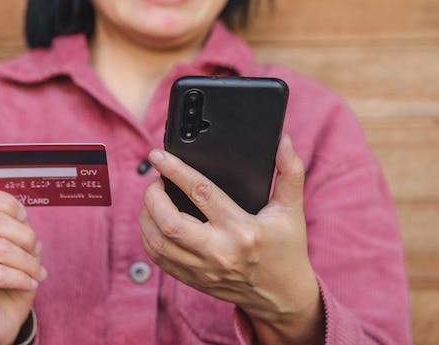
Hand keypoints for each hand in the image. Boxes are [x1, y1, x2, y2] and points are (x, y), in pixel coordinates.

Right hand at [0, 187, 45, 344]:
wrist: (1, 319)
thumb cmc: (10, 279)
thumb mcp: (18, 246)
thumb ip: (17, 226)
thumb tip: (22, 215)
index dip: (6, 203)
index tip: (24, 218)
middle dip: (25, 236)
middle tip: (36, 252)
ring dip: (27, 261)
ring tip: (36, 272)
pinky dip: (21, 278)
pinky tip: (28, 283)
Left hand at [140, 135, 323, 344]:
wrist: (283, 296)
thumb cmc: (286, 249)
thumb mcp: (291, 210)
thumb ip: (290, 172)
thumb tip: (283, 141)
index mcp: (242, 229)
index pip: (201, 193)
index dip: (175, 170)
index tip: (158, 156)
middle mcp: (219, 251)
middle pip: (169, 222)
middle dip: (152, 195)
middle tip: (156, 181)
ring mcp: (203, 269)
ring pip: (157, 242)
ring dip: (146, 215)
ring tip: (153, 199)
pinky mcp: (193, 279)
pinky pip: (158, 259)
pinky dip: (148, 237)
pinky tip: (153, 221)